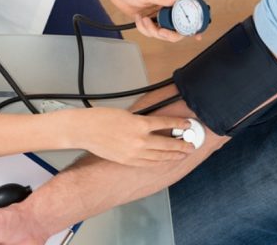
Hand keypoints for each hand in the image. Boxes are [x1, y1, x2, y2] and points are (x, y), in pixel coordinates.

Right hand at [70, 107, 194, 166]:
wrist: (84, 130)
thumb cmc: (101, 118)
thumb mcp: (125, 114)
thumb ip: (141, 121)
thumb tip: (153, 126)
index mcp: (139, 124)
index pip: (166, 124)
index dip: (179, 124)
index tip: (187, 124)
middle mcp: (139, 140)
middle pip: (167, 144)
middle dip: (182, 144)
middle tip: (191, 144)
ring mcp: (134, 153)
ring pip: (160, 156)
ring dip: (174, 155)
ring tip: (183, 154)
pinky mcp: (127, 161)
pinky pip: (148, 163)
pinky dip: (159, 162)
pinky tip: (164, 161)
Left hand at [102, 0, 185, 41]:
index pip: (186, 13)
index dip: (193, 25)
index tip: (196, 35)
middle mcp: (164, 8)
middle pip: (174, 28)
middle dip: (167, 33)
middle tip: (160, 32)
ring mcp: (155, 14)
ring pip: (160, 32)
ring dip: (151, 30)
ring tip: (143, 20)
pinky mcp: (145, 19)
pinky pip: (148, 31)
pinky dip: (143, 28)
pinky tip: (138, 19)